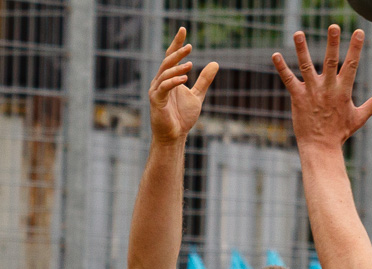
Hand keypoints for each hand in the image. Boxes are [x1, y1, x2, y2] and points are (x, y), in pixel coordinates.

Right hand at [150, 28, 218, 143]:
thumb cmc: (183, 117)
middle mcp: (160, 82)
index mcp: (168, 78)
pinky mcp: (156, 100)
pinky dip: (173, 81)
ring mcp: (157, 91)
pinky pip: (164, 87)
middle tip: (189, 47)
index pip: (171, 56)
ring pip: (165, 73)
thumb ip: (204, 80)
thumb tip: (215, 63)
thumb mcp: (197, 95)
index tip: (183, 30)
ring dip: (177, 67)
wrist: (174, 136)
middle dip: (177, 52)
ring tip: (190, 64)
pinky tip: (185, 78)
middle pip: (167, 62)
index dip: (177, 43)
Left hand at [272, 26, 371, 152]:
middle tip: (333, 26)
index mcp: (343, 91)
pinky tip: (275, 55)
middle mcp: (327, 88)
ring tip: (298, 33)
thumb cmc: (340, 132)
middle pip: (330, 61)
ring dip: (302, 49)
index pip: (351, 65)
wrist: (320, 148)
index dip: (355, 48)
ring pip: (306, 66)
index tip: (359, 32)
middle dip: (332, 43)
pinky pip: (288, 80)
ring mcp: (311, 92)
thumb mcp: (360, 116)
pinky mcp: (297, 98)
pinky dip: (282, 68)